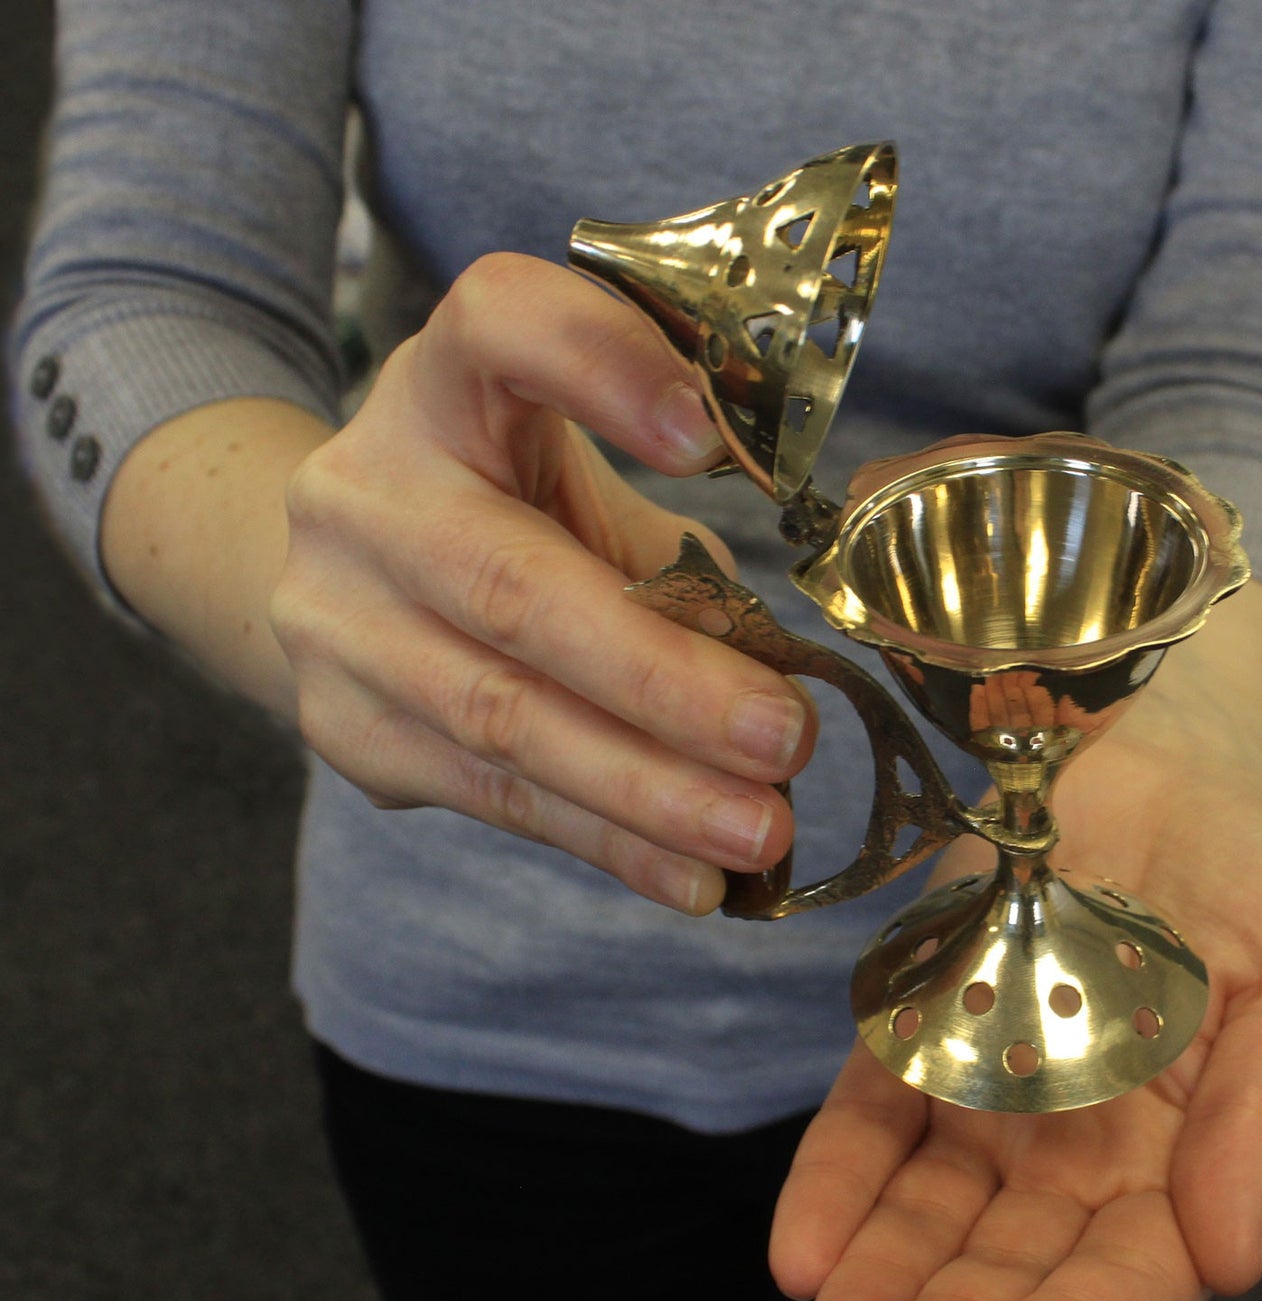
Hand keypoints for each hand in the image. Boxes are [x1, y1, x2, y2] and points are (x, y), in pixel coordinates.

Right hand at [270, 253, 814, 912]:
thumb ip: (663, 560)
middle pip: (514, 587)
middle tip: (785, 739)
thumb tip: (776, 688)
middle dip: (664, 680)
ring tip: (758, 829)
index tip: (708, 440)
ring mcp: (336, 618)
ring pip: (503, 716)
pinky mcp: (346, 728)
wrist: (350, 577)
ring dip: (647, 788)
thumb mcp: (574, 492)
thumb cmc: (503, 512)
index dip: (598, 366)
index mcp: (440, 386)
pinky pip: (492, 796)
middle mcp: (366, 491)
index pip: (497, 324)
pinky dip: (606, 841)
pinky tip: (691, 876)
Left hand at [769, 585, 1261, 1300]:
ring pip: (926, 1208)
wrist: (1154, 750)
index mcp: (1183, 1147)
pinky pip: (868, 1115)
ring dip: (876, 1276)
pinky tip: (798, 1245)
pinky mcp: (917, 1023)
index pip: (1131, 1267)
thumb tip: (1233, 1262)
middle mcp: (1078, 1139)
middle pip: (1009, 1258)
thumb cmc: (1253, 862)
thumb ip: (1261, 1119)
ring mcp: (989, 1085)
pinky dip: (832, 1179)